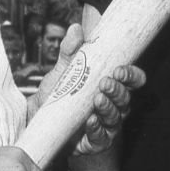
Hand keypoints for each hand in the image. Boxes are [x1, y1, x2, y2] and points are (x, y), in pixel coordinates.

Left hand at [32, 24, 145, 155]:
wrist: (37, 121)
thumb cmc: (56, 96)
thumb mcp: (62, 71)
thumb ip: (70, 51)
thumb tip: (75, 29)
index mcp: (110, 86)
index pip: (132, 80)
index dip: (131, 74)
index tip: (119, 69)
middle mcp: (112, 105)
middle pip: (126, 98)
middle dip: (118, 90)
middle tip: (105, 82)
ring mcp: (106, 125)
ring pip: (116, 116)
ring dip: (108, 107)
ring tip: (97, 100)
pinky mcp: (95, 141)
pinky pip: (102, 136)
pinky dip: (97, 128)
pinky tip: (90, 121)